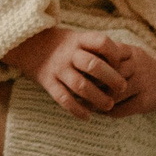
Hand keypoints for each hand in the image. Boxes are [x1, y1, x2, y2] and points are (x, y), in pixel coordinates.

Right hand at [6, 24, 142, 116]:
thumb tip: (127, 59)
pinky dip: (76, 110)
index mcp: (79, 40)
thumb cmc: (64, 45)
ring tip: (109, 106)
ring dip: (97, 97)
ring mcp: (58, 68)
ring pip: (80, 85)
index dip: (115, 53)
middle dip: (111, 78)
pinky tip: (88, 117)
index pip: (102, 42)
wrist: (28, 44)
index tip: (123, 63)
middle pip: (93, 65)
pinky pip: (63, 98)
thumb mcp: (79, 38)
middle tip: (123, 88)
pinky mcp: (47, 82)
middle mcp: (68, 53)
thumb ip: (98, 48)